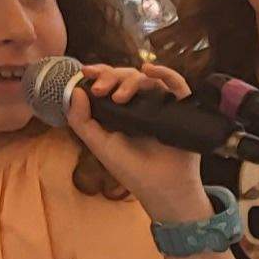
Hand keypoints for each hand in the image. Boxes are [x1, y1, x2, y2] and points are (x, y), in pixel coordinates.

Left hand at [59, 60, 209, 220]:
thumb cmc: (130, 169)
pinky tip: (150, 71)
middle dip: (111, 77)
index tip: (86, 72)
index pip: (111, 83)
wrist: (161, 188)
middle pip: (127, 76)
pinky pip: (178, 85)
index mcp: (122, 110)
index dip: (99, 73)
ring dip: (131, 82)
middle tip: (102, 90)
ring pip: (148, 79)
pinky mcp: (183, 109)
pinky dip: (165, 73)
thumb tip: (76, 90)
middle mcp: (142, 104)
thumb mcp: (99, 145)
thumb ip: (81, 120)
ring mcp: (163, 105)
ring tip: (120, 98)